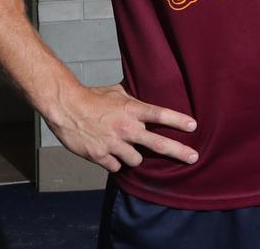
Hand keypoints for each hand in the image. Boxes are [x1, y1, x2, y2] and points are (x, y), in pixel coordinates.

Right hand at [47, 83, 197, 172]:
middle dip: (179, 151)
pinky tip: (108, 155)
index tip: (194, 126)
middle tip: (193, 157)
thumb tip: (143, 102)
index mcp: (131, 109)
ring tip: (125, 149)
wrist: (66, 107)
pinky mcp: (100, 155)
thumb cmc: (91, 97)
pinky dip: (114, 163)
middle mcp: (126, 127)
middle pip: (158, 143)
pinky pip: (116, 167)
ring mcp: (113, 143)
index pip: (160, 115)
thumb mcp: (116, 92)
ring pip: (136, 160)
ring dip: (134, 157)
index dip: (178, 121)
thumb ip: (132, 100)